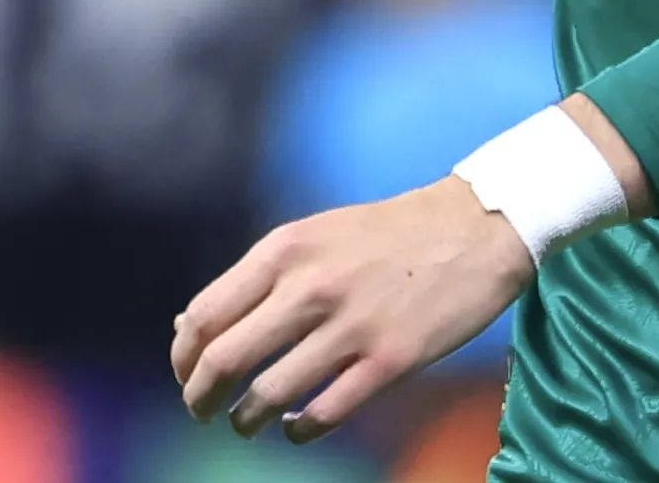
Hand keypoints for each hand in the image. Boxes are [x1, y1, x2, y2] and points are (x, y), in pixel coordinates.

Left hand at [170, 178, 534, 443]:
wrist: (475, 227)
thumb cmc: (387, 235)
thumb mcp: (313, 236)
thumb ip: (257, 278)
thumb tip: (190, 326)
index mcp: (284, 250)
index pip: (205, 315)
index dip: (183, 357)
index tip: (185, 375)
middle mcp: (309, 287)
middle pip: (225, 360)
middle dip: (201, 398)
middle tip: (201, 412)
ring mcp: (351, 326)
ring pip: (269, 395)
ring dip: (246, 421)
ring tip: (247, 424)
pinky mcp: (390, 361)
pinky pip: (325, 413)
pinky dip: (300, 431)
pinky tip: (296, 428)